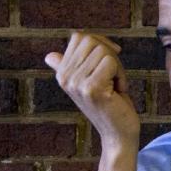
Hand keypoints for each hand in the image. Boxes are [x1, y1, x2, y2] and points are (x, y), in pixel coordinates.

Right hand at [45, 32, 139, 150]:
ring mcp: (76, 83)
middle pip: (92, 41)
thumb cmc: (108, 105)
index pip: (80, 36)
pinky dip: (122, 76)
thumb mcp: (87, 81)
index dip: (100, 46)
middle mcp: (64, 78)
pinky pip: (112, 62)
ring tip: (114, 87)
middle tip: (112, 79)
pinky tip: (117, 93)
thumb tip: (49, 56)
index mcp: (61, 74)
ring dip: (117, 68)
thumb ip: (70, 66)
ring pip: (104, 51)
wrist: (117, 134)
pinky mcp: (91, 88)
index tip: (105, 69)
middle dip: (110, 56)